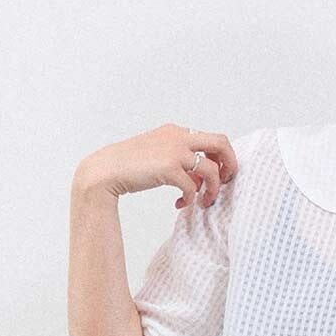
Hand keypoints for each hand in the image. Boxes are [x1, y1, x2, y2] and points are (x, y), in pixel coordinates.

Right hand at [75, 122, 237, 210]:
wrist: (105, 171)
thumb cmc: (128, 167)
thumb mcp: (157, 156)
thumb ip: (179, 162)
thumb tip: (197, 179)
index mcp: (175, 131)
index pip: (210, 139)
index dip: (218, 158)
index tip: (215, 175)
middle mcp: (178, 137)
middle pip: (221, 143)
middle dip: (230, 164)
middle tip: (226, 182)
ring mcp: (174, 151)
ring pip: (211, 169)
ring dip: (213, 189)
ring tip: (204, 202)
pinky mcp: (169, 168)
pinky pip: (193, 186)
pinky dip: (191, 199)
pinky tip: (180, 204)